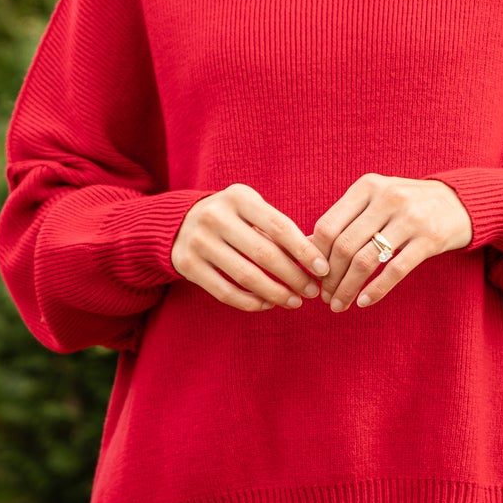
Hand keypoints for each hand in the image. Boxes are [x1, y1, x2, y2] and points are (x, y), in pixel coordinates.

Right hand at [172, 184, 328, 312]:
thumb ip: (279, 228)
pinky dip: (250, 303)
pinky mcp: (187, 265)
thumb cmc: (231, 217)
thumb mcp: (251, 208)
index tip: (323, 269)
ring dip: (276, 294)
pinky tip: (268, 304)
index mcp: (238, 197)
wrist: (178, 222)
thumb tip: (316, 260)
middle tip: (312, 291)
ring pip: (246, 277)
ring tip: (294, 301)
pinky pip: (225, 292)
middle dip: (294, 277)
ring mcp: (198, 241)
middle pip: (264, 254)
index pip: (279, 226)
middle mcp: (215, 216)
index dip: (304, 250)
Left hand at [311, 174, 471, 312]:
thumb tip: (305, 247)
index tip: (313, 277)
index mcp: (367, 186)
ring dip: (347, 288)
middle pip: (344, 246)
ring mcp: (410, 218)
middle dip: (330, 278)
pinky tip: (364, 302)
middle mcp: (387, 198)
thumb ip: (344, 219)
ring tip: (340, 304)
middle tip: (325, 297)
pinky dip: (375, 290)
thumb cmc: (406, 205)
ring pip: (366, 260)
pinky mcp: (430, 239)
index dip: (316, 256)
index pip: (328, 226)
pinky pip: (395, 270)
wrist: (459, 202)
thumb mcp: (375, 201)